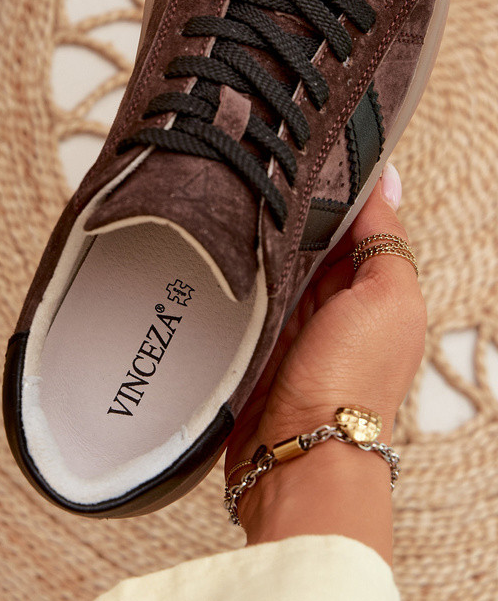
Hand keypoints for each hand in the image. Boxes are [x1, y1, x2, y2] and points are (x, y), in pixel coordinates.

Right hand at [224, 165, 425, 562]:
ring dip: (252, 239)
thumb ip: (386, 238)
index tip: (303, 147)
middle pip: (304, 236)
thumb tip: (387, 178)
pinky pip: (239, 293)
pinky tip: (213, 249)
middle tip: (256, 168)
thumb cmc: (351, 383)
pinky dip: (231, 274)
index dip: (330, 185)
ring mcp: (288, 321)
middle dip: (284, 209)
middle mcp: (332, 302)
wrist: (296, 453)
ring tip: (228, 200)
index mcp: (373, 286)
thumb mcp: (388, 297)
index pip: (351, 218)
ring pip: (268, 259)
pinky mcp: (251, 340)